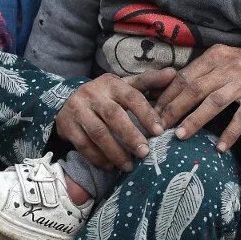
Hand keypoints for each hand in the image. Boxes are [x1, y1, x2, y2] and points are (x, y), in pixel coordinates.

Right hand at [55, 69, 173, 170]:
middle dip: (130, 136)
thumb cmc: (106, 95)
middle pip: (114, 116)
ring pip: (98, 133)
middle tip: (145, 153)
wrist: (67, 101)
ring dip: (115, 152)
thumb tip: (173, 74)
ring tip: (128, 165)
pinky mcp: (67, 126)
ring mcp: (78, 110)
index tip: (159, 131)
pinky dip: (98, 158)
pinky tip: (110, 166)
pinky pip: (83, 145)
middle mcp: (93, 94)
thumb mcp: (125, 85)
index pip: (131, 97)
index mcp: (111, 83)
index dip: (146, 114)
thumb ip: (149, 81)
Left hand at [155, 44, 240, 151]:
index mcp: (213, 57)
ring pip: (215, 102)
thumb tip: (166, 92)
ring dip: (196, 119)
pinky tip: (219, 147)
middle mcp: (227, 68)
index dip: (167, 96)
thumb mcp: (217, 59)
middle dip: (175, 109)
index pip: (184, 77)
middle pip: (195, 89)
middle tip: (160, 127)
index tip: (154, 113)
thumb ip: (197, 73)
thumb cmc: (239, 63)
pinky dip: (230, 133)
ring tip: (181, 135)